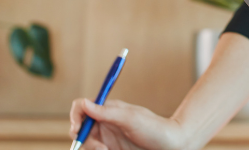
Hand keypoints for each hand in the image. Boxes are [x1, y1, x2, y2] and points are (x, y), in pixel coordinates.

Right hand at [69, 98, 185, 149]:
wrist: (173, 145)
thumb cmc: (155, 129)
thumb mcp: (130, 119)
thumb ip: (106, 112)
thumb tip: (84, 103)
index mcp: (108, 110)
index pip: (81, 108)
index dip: (75, 116)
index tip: (78, 129)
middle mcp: (105, 124)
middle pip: (80, 130)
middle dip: (85, 141)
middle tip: (102, 149)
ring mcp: (108, 139)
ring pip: (88, 145)